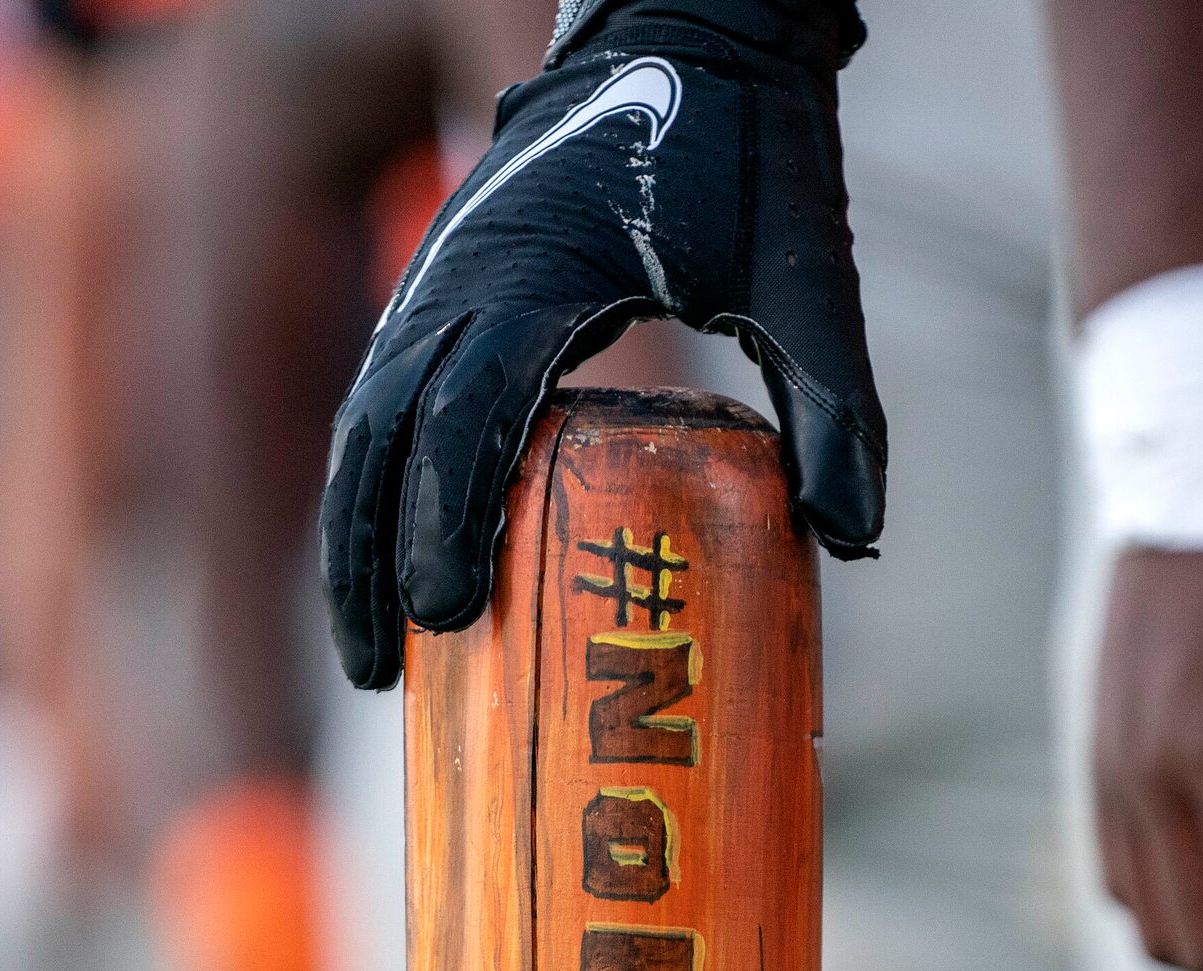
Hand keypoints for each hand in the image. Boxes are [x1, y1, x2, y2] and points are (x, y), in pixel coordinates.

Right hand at [319, 0, 884, 687]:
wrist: (692, 21)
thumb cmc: (750, 147)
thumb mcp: (808, 272)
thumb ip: (834, 401)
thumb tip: (852, 541)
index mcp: (536, 276)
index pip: (461, 417)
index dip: (441, 524)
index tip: (444, 618)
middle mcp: (461, 279)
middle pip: (380, 441)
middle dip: (368, 560)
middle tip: (383, 674)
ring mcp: (440, 278)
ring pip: (363, 422)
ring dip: (350, 532)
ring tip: (366, 647)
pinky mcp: (446, 283)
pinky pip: (382, 395)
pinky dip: (371, 482)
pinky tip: (386, 556)